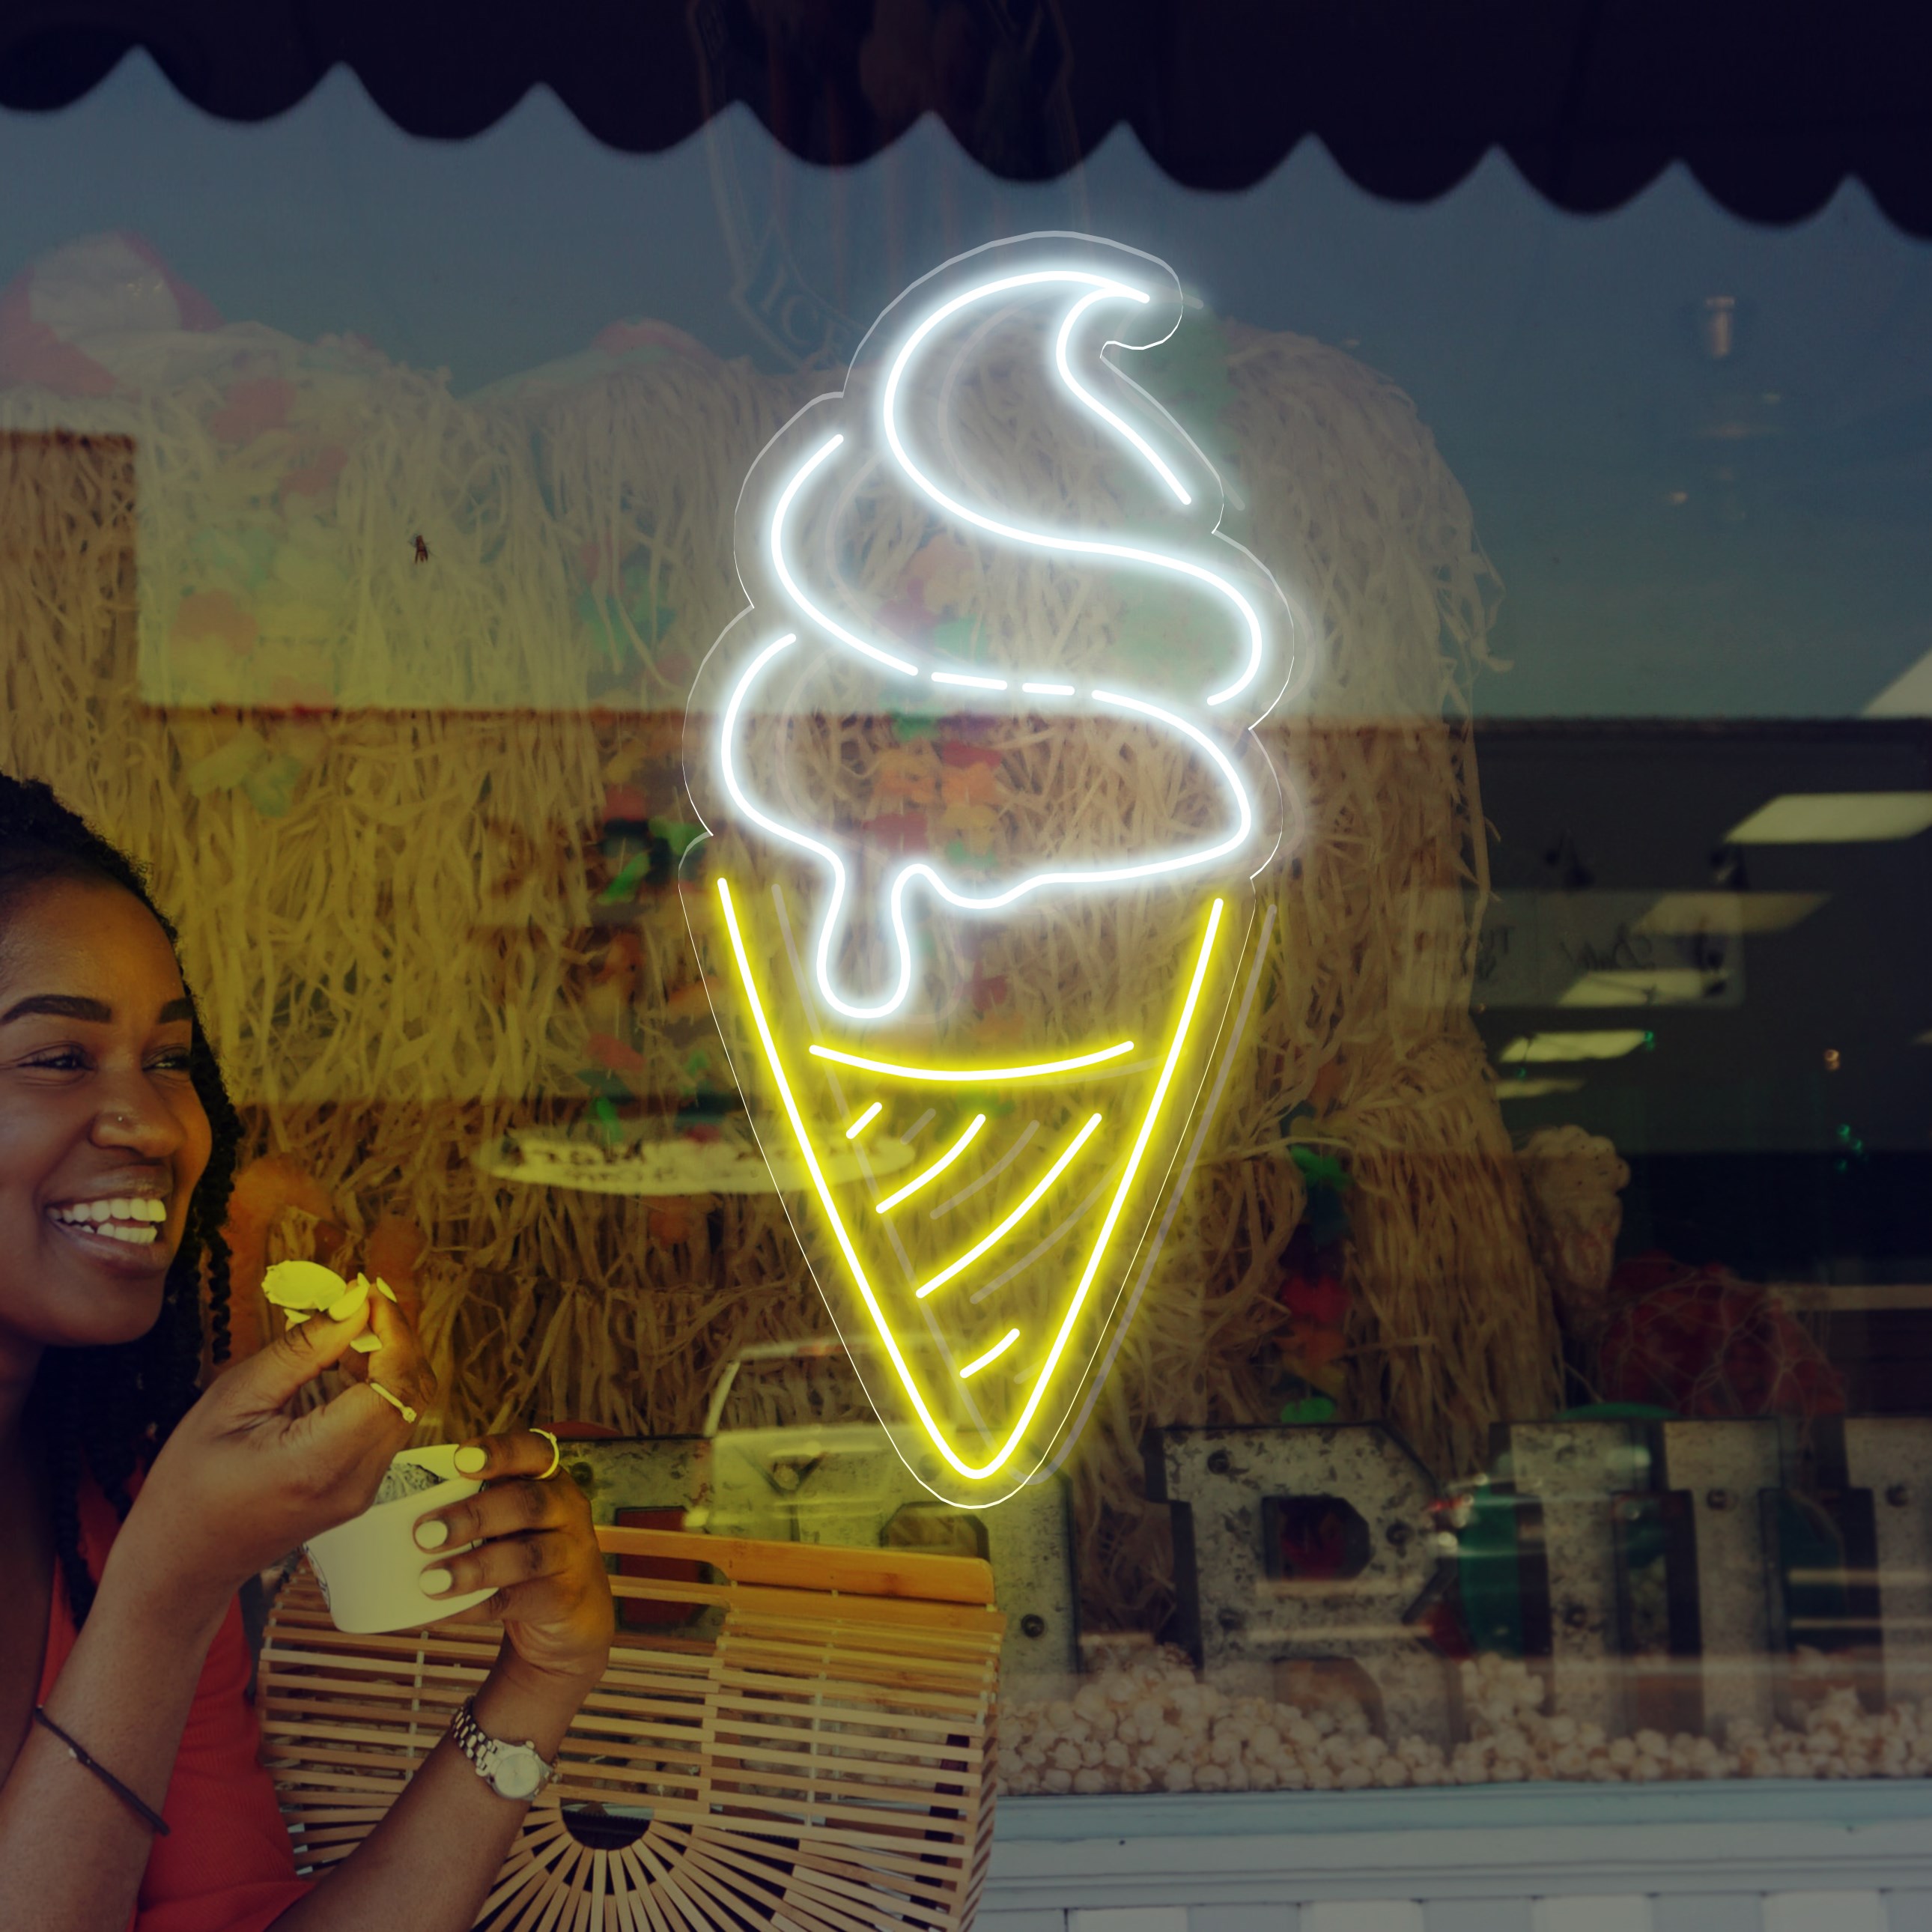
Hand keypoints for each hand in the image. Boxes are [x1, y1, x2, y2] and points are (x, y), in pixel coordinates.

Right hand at [108, 1290, 438, 1621]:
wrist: (181, 1561)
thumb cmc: (189, 1483)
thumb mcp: (233, 1400)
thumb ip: (302, 1351)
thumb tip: (355, 1303)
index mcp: (321, 1462)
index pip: (396, 1383)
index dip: (392, 1329)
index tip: (367, 1291)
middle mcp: (357, 1482)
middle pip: (413, 1393)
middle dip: (397, 1338)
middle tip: (359, 1300)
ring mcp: (365, 1490)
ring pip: (407, 1407)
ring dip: (389, 1360)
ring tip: (345, 1327)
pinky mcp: (362, 1489)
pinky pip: (388, 1425)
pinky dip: (379, 1386)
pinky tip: (344, 1363)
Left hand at [409, 1431, 614, 1692]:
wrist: (572, 1613)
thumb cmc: (519, 1548)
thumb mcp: (509, 1518)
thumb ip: (469, 1502)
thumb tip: (379, 1502)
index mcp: (548, 1478)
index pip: (533, 1451)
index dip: (500, 1452)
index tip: (460, 1459)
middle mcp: (566, 1508)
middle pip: (527, 1503)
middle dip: (473, 1515)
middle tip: (422, 1532)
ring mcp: (570, 1554)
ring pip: (527, 1556)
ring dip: (474, 1567)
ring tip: (429, 1580)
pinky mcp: (562, 1598)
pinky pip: (515, 1600)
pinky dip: (473, 1607)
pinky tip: (439, 1611)